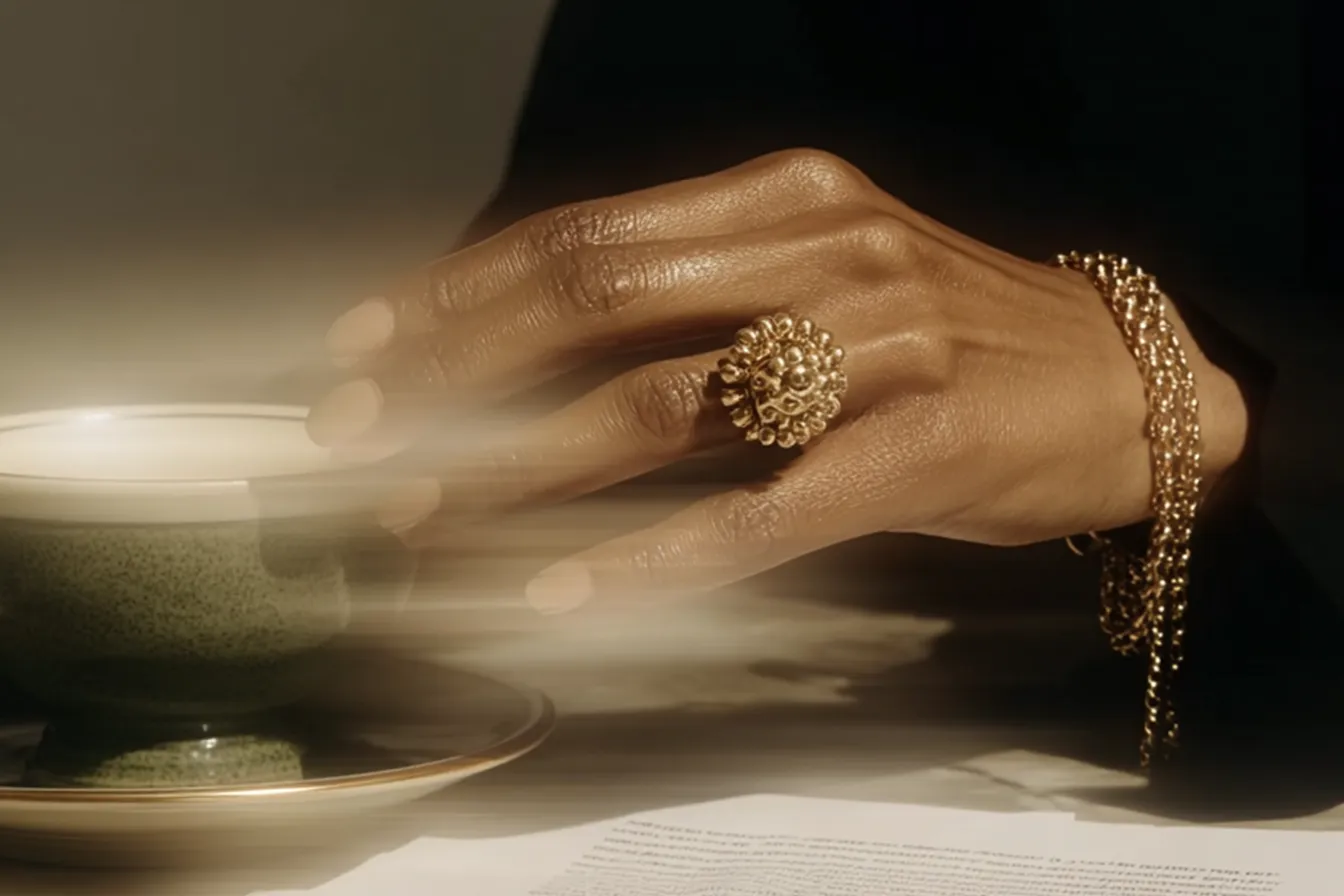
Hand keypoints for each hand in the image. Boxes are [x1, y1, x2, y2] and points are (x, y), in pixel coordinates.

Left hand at [307, 149, 1248, 612]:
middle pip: (596, 302)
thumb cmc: (953, 330)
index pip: (587, 234)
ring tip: (422, 513)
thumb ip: (699, 282)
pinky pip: (758, 512)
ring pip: (658, 408)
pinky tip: (564, 588)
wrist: (1124, 380)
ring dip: (520, 469)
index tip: (368, 345)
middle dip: (453, 370)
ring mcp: (876, 352)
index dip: (460, 290)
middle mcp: (824, 255)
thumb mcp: (830, 264)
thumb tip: (535, 333)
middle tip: (353, 431)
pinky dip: (649, 554)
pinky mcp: (918, 453)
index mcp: (787, 197)